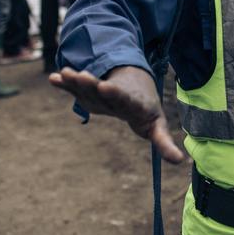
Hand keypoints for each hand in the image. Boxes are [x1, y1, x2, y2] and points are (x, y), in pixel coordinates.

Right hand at [49, 65, 184, 164]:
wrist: (136, 83)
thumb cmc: (145, 111)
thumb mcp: (157, 126)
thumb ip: (165, 144)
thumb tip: (181, 161)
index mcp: (133, 103)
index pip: (125, 98)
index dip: (116, 93)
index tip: (106, 86)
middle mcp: (116, 94)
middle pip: (104, 89)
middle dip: (93, 84)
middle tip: (83, 76)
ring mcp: (101, 90)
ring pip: (90, 84)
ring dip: (77, 80)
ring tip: (65, 73)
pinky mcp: (90, 89)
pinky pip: (77, 86)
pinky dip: (66, 84)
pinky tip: (53, 79)